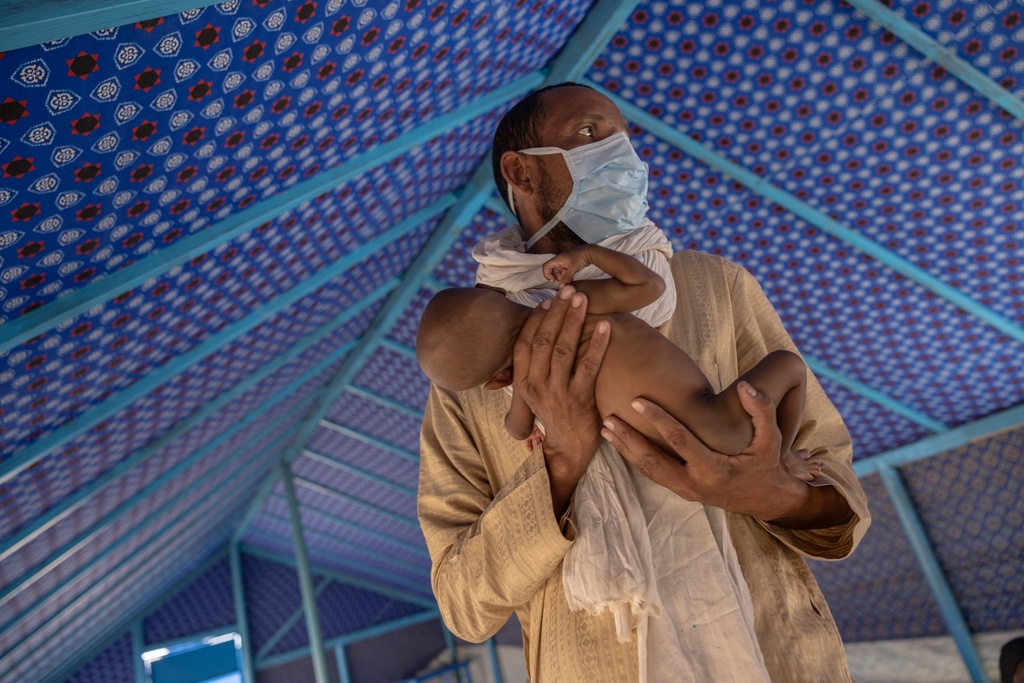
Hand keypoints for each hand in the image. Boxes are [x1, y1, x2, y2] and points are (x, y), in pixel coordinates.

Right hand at [514, 284, 609, 516]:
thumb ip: (534, 369)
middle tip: (568, 290)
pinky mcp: (579, 399)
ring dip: (573, 321)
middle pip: (543, 341)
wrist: (568, 451)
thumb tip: (537, 337)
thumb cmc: (556, 416)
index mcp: (524, 383)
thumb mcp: (536, 394)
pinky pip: (588, 366)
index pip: (524, 344)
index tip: (547, 300)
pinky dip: (596, 344)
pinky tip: (605, 325)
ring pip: (563, 349)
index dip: (535, 320)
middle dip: (557, 312)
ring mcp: (557, 393)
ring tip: (584, 299)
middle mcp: (537, 386)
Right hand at [543, 246, 589, 286]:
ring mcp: (563, 263)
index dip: (547, 274)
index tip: (553, 280)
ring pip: (558, 273)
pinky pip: (564, 273)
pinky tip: (572, 278)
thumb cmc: (580, 257)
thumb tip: (560, 287)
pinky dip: (566, 277)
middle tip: (565, 280)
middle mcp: (559, 261)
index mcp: (557, 259)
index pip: (546, 266)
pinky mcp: (568, 265)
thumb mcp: (573, 268)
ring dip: (562, 278)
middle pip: (552, 271)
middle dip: (557, 278)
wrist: (589, 253)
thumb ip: (566, 277)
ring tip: (570, 279)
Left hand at [601, 382, 812, 524]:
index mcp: (714, 470)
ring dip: (626, 450)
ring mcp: (686, 491)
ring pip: (648, 471)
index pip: (679, 440)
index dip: (657, 419)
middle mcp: (695, 484)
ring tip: (606, 428)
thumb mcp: (771, 439)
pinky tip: (621, 442)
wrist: (767, 500)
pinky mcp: (681, 492)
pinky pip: (653, 475)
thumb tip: (744, 385)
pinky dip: (635, 458)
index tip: (637, 400)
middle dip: (628, 440)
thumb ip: (760, 410)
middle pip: (652, 461)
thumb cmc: (767, 464)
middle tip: (607, 418)